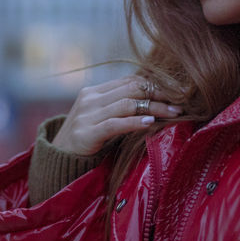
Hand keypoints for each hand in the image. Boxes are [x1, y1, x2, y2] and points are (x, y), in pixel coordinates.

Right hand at [51, 75, 183, 156]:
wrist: (58, 160)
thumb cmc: (86, 140)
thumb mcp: (101, 118)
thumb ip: (120, 107)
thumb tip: (154, 101)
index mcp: (94, 91)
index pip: (130, 80)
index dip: (155, 83)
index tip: (177, 91)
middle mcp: (90, 99)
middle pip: (132, 88)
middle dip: (160, 93)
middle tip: (182, 100)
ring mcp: (87, 115)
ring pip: (128, 104)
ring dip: (155, 107)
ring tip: (174, 112)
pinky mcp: (86, 133)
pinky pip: (115, 124)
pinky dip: (135, 122)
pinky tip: (150, 124)